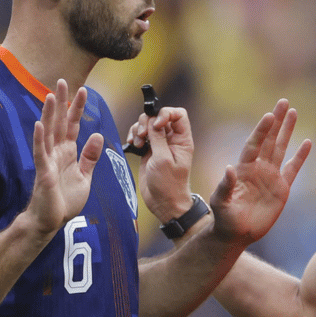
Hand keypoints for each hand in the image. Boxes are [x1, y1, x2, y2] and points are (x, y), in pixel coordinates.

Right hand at [24, 79, 103, 235]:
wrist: (50, 222)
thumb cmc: (65, 201)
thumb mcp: (84, 177)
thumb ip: (90, 157)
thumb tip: (97, 136)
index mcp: (68, 153)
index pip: (73, 125)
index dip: (78, 108)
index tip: (83, 90)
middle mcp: (57, 153)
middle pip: (60, 123)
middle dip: (62, 103)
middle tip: (62, 81)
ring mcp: (48, 161)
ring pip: (48, 133)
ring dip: (49, 114)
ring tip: (50, 96)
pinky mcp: (42, 172)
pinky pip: (40, 153)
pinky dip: (40, 139)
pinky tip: (39, 124)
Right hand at [128, 106, 194, 221]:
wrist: (163, 202)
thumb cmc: (168, 184)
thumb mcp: (163, 160)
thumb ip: (158, 138)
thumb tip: (153, 121)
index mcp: (182, 140)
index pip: (178, 114)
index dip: (165, 114)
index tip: (156, 124)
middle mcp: (171, 139)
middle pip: (159, 116)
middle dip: (148, 122)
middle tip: (143, 135)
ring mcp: (159, 144)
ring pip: (147, 124)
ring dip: (139, 129)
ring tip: (138, 143)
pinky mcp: (148, 150)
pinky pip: (140, 135)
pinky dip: (134, 136)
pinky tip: (133, 145)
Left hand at [209, 99, 311, 245]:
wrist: (237, 234)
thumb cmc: (224, 218)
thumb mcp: (220, 203)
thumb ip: (225, 186)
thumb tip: (230, 168)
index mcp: (244, 168)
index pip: (254, 144)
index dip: (261, 130)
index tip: (269, 115)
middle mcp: (258, 168)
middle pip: (270, 140)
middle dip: (277, 121)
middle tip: (284, 102)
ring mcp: (271, 176)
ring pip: (282, 149)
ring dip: (287, 131)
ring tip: (293, 112)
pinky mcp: (282, 188)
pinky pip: (293, 169)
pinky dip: (301, 156)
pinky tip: (307, 142)